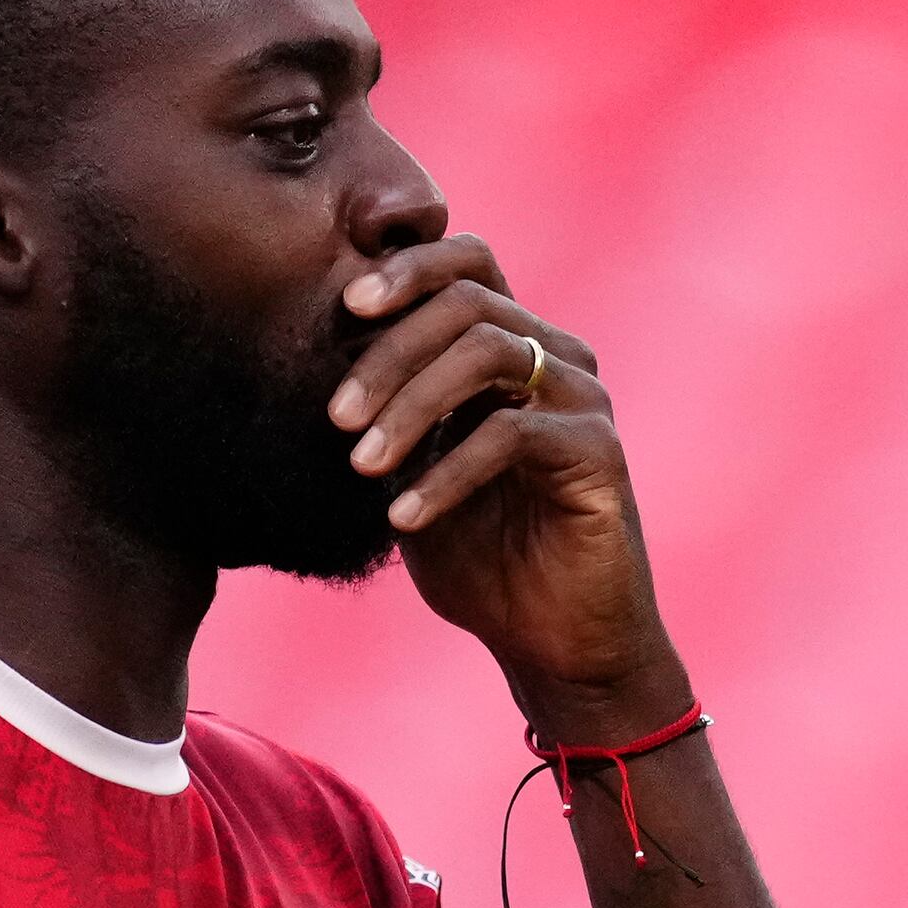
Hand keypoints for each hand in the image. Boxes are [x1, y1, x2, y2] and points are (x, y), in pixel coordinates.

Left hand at [329, 237, 690, 740]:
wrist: (554, 645)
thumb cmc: (482, 561)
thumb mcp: (411, 473)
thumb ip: (383, 412)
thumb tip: (309, 358)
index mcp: (514, 347)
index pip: (467, 261)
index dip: (406, 266)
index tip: (344, 307)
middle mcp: (556, 358)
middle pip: (467, 302)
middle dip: (388, 353)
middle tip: (336, 416)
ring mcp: (583, 400)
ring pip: (487, 352)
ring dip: (410, 403)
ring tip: (360, 463)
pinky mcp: (599, 451)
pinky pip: (510, 433)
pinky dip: (445, 473)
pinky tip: (402, 517)